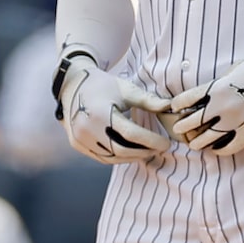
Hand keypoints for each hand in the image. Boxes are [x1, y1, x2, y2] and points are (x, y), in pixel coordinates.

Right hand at [56, 55, 172, 163]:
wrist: (73, 85)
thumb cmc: (104, 85)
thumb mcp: (126, 89)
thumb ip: (148, 101)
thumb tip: (170, 107)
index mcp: (101, 113)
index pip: (131, 134)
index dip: (151, 141)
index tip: (166, 143)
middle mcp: (87, 129)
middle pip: (121, 149)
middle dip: (144, 151)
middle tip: (160, 149)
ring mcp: (80, 139)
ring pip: (111, 157)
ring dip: (132, 157)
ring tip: (149, 151)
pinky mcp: (77, 144)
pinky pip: (101, 157)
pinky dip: (118, 157)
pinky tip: (132, 152)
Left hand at [168, 51, 243, 155]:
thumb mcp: (235, 69)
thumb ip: (219, 83)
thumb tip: (208, 92)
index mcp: (216, 88)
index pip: (185, 101)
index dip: (178, 106)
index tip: (177, 108)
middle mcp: (221, 107)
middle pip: (190, 123)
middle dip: (182, 126)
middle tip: (180, 128)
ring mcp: (234, 123)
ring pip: (204, 140)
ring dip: (196, 141)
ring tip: (194, 142)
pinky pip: (225, 149)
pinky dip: (216, 150)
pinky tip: (214, 148)